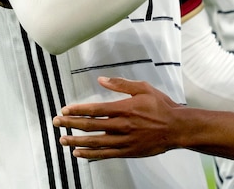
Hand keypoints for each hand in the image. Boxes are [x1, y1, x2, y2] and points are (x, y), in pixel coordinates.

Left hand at [53, 76, 176, 159]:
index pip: (95, 109)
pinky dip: (90, 154)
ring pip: (95, 141)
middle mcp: (122, 125)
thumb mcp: (143, 88)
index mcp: (125, 108)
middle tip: (56, 123)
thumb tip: (101, 79)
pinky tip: (78, 153)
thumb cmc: (161, 107)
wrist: (176, 128)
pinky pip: (104, 154)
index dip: (78, 110)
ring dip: (76, 140)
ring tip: (62, 139)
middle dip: (71, 124)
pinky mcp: (127, 151)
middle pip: (91, 125)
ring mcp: (124, 140)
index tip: (65, 110)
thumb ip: (121, 84)